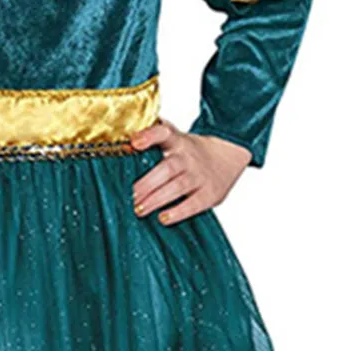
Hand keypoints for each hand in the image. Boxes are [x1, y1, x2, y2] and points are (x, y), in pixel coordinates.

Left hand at [130, 118, 251, 225]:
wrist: (227, 154)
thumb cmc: (188, 150)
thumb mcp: (174, 137)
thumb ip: (152, 136)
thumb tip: (123, 139)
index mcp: (177, 140)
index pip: (164, 132)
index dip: (149, 136)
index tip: (133, 143)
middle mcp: (188, 157)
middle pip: (168, 168)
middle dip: (147, 183)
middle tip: (129, 196)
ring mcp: (200, 176)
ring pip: (178, 187)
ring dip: (157, 199)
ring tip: (139, 210)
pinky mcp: (210, 194)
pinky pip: (194, 204)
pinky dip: (178, 212)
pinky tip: (162, 218)